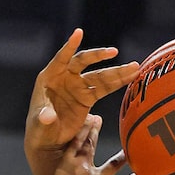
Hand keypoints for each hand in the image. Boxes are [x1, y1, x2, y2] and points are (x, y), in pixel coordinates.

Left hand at [26, 30, 140, 174]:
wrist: (47, 141)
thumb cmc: (39, 130)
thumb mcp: (40, 124)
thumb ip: (44, 118)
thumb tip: (48, 116)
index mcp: (49, 78)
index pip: (61, 58)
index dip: (69, 46)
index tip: (79, 33)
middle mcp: (65, 78)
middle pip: (83, 62)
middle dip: (98, 56)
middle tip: (113, 52)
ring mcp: (77, 86)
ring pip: (99, 76)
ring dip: (116, 72)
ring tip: (135, 67)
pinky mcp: (87, 98)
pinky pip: (104, 88)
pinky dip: (117, 83)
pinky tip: (131, 77)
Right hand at [28, 118, 135, 174]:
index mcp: (65, 168)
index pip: (73, 143)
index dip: (79, 131)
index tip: (84, 120)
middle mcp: (84, 169)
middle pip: (91, 146)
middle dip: (94, 131)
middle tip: (99, 120)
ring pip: (115, 163)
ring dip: (123, 154)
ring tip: (130, 147)